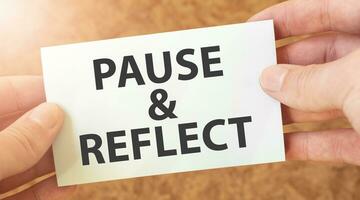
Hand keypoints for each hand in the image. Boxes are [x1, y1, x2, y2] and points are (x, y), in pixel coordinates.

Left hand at [0, 76, 74, 198]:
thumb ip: (14, 142)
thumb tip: (52, 115)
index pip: (4, 94)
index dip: (36, 89)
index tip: (70, 89)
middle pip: (19, 128)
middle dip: (52, 126)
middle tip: (84, 122)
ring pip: (24, 161)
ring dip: (54, 159)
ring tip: (82, 153)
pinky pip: (23, 193)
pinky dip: (45, 191)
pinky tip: (66, 186)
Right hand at [250, 0, 359, 164]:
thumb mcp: (354, 80)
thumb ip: (310, 81)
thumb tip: (270, 80)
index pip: (324, 10)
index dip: (283, 18)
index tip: (251, 32)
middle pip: (318, 59)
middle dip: (281, 71)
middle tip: (249, 79)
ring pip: (323, 101)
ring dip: (288, 110)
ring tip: (255, 112)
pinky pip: (336, 139)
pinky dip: (308, 145)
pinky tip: (278, 145)